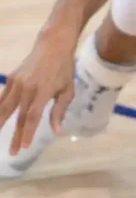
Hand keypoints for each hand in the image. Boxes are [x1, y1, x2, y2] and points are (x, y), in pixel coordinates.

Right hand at [0, 38, 76, 154]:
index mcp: (44, 91)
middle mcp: (28, 87)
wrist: (52, 45)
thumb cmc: (64, 69)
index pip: (32, 116)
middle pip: (18, 116)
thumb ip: (60, 110)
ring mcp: (17, 82)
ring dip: (0, 124)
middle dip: (15, 135)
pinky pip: (3, 97)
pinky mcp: (11, 78)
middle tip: (12, 152)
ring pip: (5, 107)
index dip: (27, 133)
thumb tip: (56, 130)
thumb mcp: (68, 89)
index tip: (24, 147)